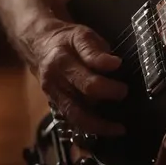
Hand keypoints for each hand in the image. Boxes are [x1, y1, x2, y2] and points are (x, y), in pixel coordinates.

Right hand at [29, 19, 126, 136]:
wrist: (40, 47)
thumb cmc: (67, 40)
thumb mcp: (81, 35)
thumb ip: (96, 51)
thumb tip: (115, 64)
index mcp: (62, 61)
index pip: (86, 75)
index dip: (107, 80)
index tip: (121, 70)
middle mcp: (55, 81)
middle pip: (83, 98)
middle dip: (107, 98)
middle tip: (124, 93)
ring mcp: (53, 96)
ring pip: (76, 116)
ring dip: (99, 126)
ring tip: (119, 129)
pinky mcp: (54, 105)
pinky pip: (73, 121)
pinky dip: (90, 128)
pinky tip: (106, 129)